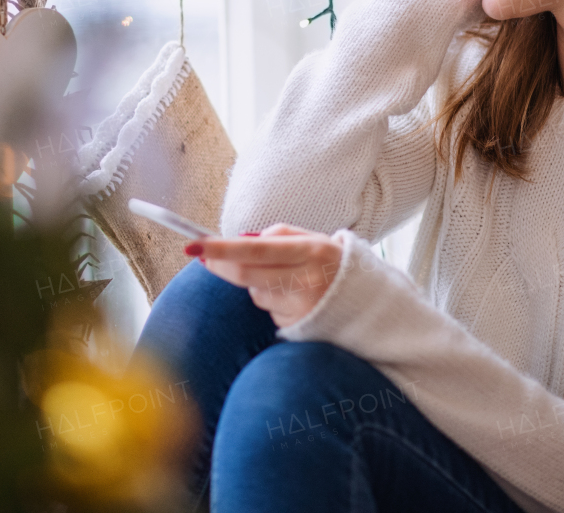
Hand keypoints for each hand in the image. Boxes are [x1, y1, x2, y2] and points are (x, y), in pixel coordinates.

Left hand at [191, 224, 342, 327]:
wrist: (370, 304)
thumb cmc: (333, 263)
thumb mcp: (314, 240)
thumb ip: (277, 236)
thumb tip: (238, 241)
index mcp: (310, 252)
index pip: (254, 251)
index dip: (221, 249)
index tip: (193, 245)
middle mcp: (307, 281)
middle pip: (245, 276)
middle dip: (219, 266)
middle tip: (204, 257)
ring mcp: (302, 309)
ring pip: (255, 294)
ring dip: (257, 285)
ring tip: (286, 279)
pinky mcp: (298, 328)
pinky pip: (269, 312)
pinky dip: (273, 303)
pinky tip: (296, 299)